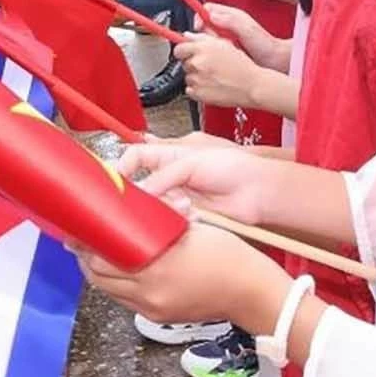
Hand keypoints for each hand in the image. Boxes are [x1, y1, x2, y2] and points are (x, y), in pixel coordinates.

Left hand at [78, 222, 289, 328]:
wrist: (251, 292)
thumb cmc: (227, 255)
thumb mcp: (189, 228)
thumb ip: (156, 221)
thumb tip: (130, 208)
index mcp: (158, 266)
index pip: (104, 256)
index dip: (87, 241)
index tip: (79, 226)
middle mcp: (150, 293)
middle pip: (99, 277)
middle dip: (86, 257)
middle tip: (80, 239)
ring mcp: (153, 309)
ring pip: (109, 291)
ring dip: (99, 272)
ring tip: (94, 252)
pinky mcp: (158, 318)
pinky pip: (125, 300)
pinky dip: (116, 284)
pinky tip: (120, 269)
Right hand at [117, 139, 270, 224]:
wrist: (259, 192)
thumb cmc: (233, 166)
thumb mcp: (192, 162)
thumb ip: (163, 175)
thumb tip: (140, 191)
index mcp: (168, 154)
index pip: (134, 157)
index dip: (122, 169)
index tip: (116, 185)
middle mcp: (169, 176)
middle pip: (140, 186)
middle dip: (144, 195)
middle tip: (149, 201)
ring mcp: (177, 198)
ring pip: (153, 207)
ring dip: (164, 208)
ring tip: (185, 205)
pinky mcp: (186, 217)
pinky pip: (168, 222)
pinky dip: (175, 221)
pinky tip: (191, 216)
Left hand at [176, 33, 266, 107]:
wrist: (251, 86)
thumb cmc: (242, 66)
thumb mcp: (224, 44)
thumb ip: (202, 38)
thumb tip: (188, 36)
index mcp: (202, 48)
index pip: (179, 48)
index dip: (183, 50)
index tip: (187, 53)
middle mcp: (197, 63)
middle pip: (184, 63)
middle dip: (193, 63)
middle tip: (208, 65)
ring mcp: (196, 80)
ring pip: (188, 76)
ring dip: (196, 76)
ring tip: (213, 76)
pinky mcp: (198, 94)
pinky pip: (190, 90)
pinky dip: (197, 89)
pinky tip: (211, 85)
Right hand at [199, 3, 283, 66]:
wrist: (275, 60)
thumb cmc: (265, 45)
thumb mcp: (248, 30)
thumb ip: (231, 21)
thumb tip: (211, 15)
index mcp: (232, 15)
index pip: (207, 9)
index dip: (200, 16)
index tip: (200, 28)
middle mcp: (228, 23)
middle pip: (205, 23)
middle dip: (205, 34)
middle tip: (216, 42)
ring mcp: (227, 36)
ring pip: (208, 37)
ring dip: (212, 44)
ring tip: (225, 49)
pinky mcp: (227, 48)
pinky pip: (214, 48)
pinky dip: (216, 52)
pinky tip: (226, 56)